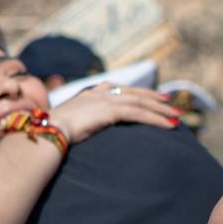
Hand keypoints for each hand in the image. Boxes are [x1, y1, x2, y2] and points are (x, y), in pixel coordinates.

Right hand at [51, 85, 179, 144]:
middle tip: (170, 103)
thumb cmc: (51, 133)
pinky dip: (156, 119)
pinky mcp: (110, 111)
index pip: (118, 90)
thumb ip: (80, 124)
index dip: (136, 93)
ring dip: (160, 111)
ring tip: (176, 117)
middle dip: (154, 98)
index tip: (151, 97)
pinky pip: (139, 114)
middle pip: (134, 93)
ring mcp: (104, 100)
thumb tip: (79, 133)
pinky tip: (169, 126)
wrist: (46, 131)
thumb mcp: (68, 125)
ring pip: (140, 103)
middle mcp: (99, 93)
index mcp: (89, 94)